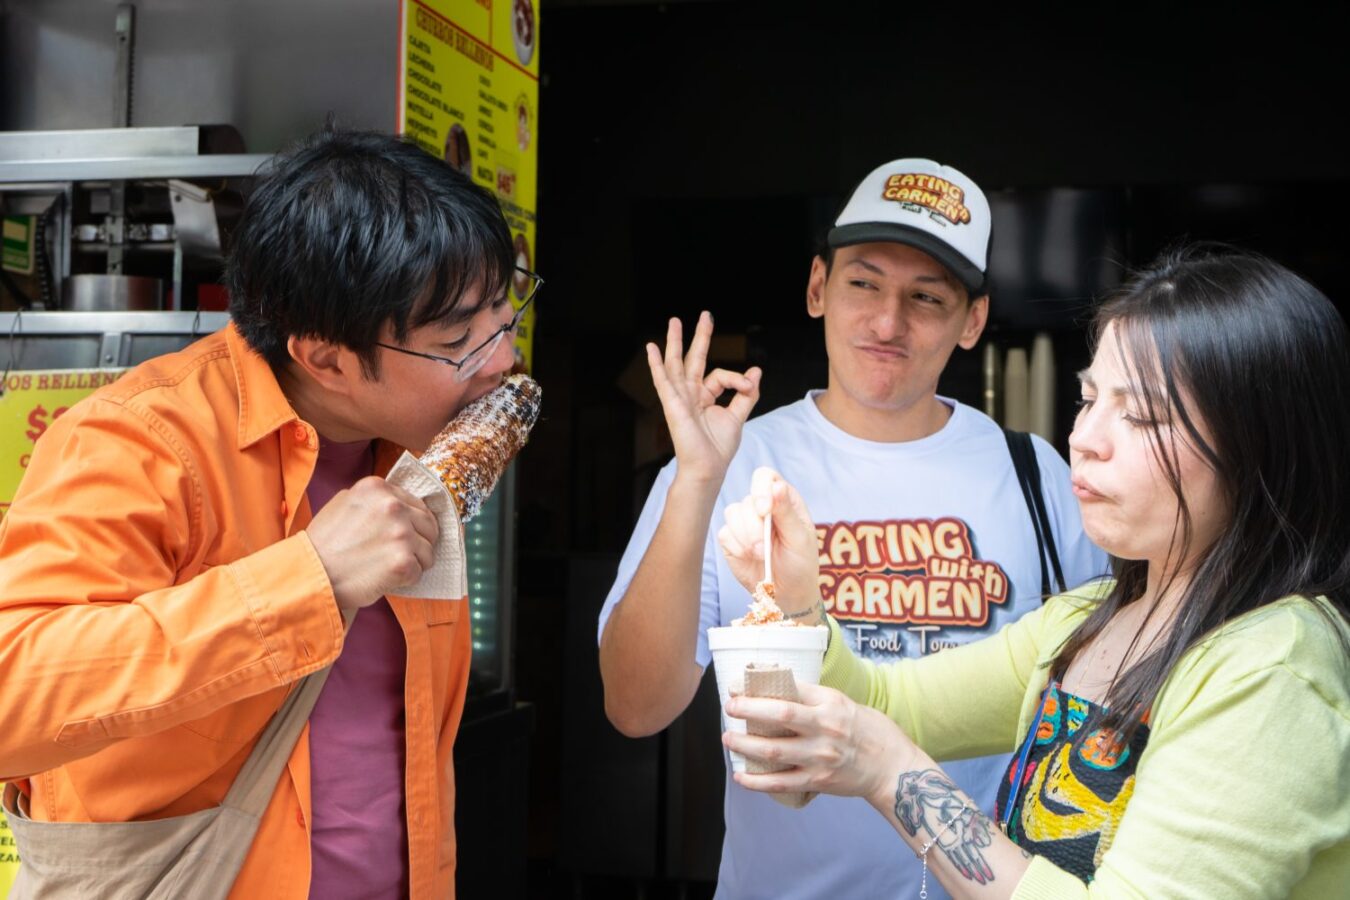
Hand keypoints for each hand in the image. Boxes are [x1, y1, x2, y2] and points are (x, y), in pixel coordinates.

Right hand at [304, 477, 439, 609]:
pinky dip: (406, 579)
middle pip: (428, 525)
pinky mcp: (402, 561)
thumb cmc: (323, 544)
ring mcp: (400, 533)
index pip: (416, 504)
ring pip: (428, 550)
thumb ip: (373, 500)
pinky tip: (386, 578)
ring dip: (414, 561)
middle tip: (398, 554)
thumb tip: (399, 503)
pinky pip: (419, 571)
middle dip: (419, 541)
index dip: (412, 523)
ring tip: (388, 567)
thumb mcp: (343, 503)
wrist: (309, 575)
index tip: (401, 535)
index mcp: (377, 488)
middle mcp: (392, 505)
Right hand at [646, 312, 760, 483]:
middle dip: (700, 337)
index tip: (749, 384)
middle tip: (706, 315)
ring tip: (674, 321)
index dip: (738, 378)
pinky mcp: (673, 404)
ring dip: (675, 342)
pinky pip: (663, 380)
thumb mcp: (738, 416)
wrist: (708, 468)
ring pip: (676, 364)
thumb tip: (756, 371)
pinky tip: (651, 348)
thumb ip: (746, 393)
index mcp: (705, 397)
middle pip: (694, 359)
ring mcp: (680, 398)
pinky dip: (656, 364)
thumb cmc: (719, 448)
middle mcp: (690, 394)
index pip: (720, 375)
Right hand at [717, 467, 820, 616]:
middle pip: (747, 500)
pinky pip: (725, 533)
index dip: (761, 490)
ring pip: (732, 514)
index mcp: (783, 499)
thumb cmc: (800, 563)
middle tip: (765, 548)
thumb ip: (786, 512)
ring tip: (761, 555)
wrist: (787, 594)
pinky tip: (749, 557)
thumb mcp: (800, 538)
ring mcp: (744, 522)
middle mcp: (762, 506)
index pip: (764, 477)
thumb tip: (776, 486)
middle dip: (754, 526)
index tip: (764, 510)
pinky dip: (737, 547)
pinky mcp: (731, 539)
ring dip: (745, 537)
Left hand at [722, 682, 910, 805]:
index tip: (738, 686)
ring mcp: (820, 757)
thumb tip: (777, 693)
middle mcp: (825, 728)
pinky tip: (740, 776)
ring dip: (745, 744)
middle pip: (779, 715)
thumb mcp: (843, 704)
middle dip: (747, 710)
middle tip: (728, 708)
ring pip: (773, 750)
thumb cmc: (869, 731)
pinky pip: (780, 782)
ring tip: (728, 738)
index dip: (761, 686)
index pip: (791, 689)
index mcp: (831, 704)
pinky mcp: (817, 781)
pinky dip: (756, 781)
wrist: (892, 768)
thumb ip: (814, 700)